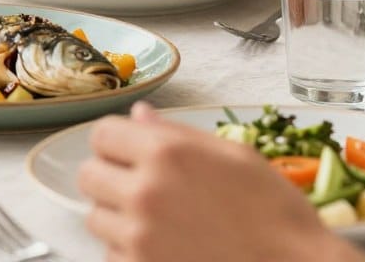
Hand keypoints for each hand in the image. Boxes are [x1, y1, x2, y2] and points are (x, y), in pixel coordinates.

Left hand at [78, 103, 363, 261]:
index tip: (130, 151)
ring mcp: (139, 236)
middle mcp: (145, 191)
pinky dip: (128, 250)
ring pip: (94, 218)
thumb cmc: (275, 214)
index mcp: (169, 152)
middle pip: (89, 175)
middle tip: (140, 186)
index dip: (117, 142)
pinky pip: (110, 253)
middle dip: (110, 177)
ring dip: (117, 217)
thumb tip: (140, 116)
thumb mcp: (235, 155)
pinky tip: (163, 246)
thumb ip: (178, 133)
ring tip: (158, 220)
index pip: (102, 134)